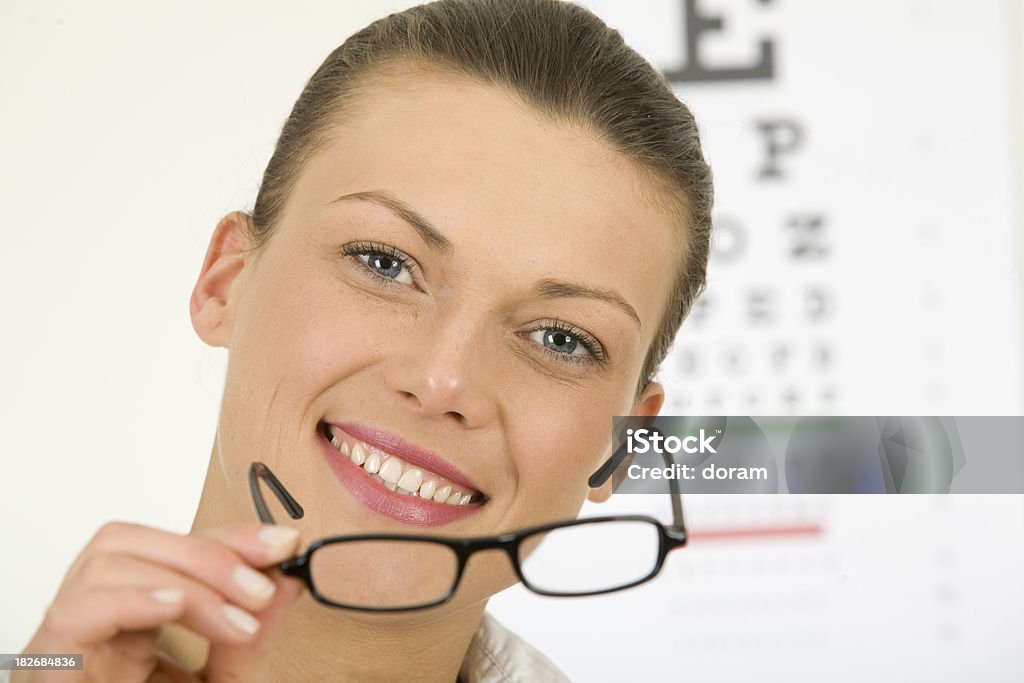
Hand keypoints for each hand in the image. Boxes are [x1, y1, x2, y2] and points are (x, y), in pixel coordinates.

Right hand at [13, 521, 303, 681]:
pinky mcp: (51, 664)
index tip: (283, 545)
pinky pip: (77, 612)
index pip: (173, 548)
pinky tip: (177, 608)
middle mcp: (97, 623)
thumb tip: (287, 581)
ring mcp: (69, 642)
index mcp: (134, 623)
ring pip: (106, 565)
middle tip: (261, 590)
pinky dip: (132, 599)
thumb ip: (254, 639)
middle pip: (134, 542)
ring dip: (183, 579)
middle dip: (209, 554)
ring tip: (235, 622)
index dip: (229, 537)